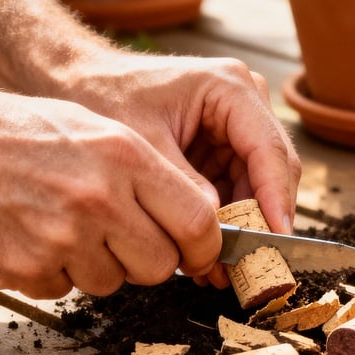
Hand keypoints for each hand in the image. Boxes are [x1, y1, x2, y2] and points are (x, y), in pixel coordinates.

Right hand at [0, 90, 220, 298]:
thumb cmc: (12, 131)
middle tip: (120, 237)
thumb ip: (143, 171)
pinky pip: (65, 291)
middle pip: (161, 264)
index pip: (198, 220)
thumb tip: (194, 216)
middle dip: (148, 259)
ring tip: (62, 224)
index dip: (204, 243)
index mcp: (124, 156)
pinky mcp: (27, 270)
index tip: (197, 248)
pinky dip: (54, 273)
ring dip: (98, 266)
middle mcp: (99, 199)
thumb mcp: (91, 128)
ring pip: (114, 283)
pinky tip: (30, 235)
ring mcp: (62, 238)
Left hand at [54, 52, 302, 285]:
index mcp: (230, 87)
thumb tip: (212, 226)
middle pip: (272, 170)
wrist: (78, 83)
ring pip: (258, 186)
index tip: (275, 237)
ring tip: (219, 270)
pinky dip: (225, 222)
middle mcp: (244, 103)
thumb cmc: (106, 97)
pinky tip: (206, 254)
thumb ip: (181, 183)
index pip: (270, 149)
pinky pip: (237, 190)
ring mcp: (236, 126)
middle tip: (246, 267)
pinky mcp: (222, 147)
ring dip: (243, 227)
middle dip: (259, 219)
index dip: (276, 197)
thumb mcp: (142, 142)